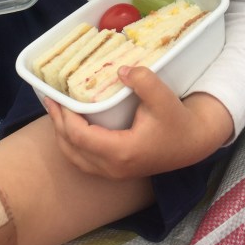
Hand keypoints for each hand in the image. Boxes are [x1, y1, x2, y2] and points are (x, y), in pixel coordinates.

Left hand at [44, 66, 233, 179]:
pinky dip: (72, 145)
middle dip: (58, 125)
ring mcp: (115, 173)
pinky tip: (71, 129)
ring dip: (62, 137)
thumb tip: (120, 71)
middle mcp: (113, 167)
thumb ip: (143, 81)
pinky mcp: (117, 171)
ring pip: (76, 159)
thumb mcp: (163, 98)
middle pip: (72, 150)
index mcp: (121, 151)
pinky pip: (84, 162)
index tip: (57, 97)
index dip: (65, 118)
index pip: (80, 137)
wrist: (194, 142)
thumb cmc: (178, 120)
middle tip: (50, 101)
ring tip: (57, 113)